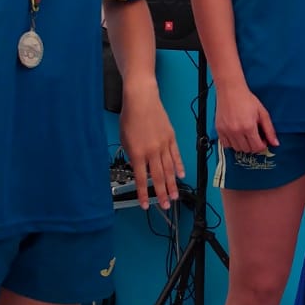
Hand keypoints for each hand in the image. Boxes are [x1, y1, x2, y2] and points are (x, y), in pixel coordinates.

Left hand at [119, 83, 184, 209]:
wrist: (142, 99)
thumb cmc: (130, 117)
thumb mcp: (124, 139)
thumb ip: (131, 155)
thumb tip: (137, 167)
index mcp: (138, 153)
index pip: (141, 179)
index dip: (143, 194)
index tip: (146, 205)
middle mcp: (152, 152)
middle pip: (158, 177)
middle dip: (162, 194)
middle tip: (166, 206)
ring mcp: (164, 145)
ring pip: (169, 170)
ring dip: (172, 184)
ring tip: (175, 196)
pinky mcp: (171, 138)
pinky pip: (176, 156)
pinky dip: (179, 167)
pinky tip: (180, 175)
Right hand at [214, 82, 277, 155]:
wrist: (230, 90)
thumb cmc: (246, 99)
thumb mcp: (262, 113)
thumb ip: (269, 130)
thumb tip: (275, 143)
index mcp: (249, 127)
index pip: (257, 147)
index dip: (262, 145)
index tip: (262, 140)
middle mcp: (236, 131)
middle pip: (247, 149)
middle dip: (253, 145)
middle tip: (254, 136)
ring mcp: (226, 131)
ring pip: (236, 149)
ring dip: (243, 145)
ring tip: (245, 135)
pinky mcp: (219, 130)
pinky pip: (225, 145)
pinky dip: (231, 143)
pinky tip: (236, 135)